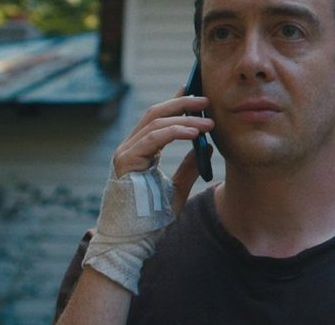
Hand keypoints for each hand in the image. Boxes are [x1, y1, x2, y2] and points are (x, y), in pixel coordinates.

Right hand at [81, 92, 215, 294]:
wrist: (132, 241)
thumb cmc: (151, 219)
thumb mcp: (177, 188)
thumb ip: (188, 167)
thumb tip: (207, 146)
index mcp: (140, 151)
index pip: (158, 118)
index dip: (176, 103)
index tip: (197, 94)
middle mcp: (130, 148)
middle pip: (155, 113)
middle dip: (182, 104)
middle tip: (206, 99)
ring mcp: (126, 153)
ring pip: (155, 121)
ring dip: (184, 118)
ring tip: (208, 120)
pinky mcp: (126, 161)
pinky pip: (153, 138)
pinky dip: (175, 132)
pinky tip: (194, 134)